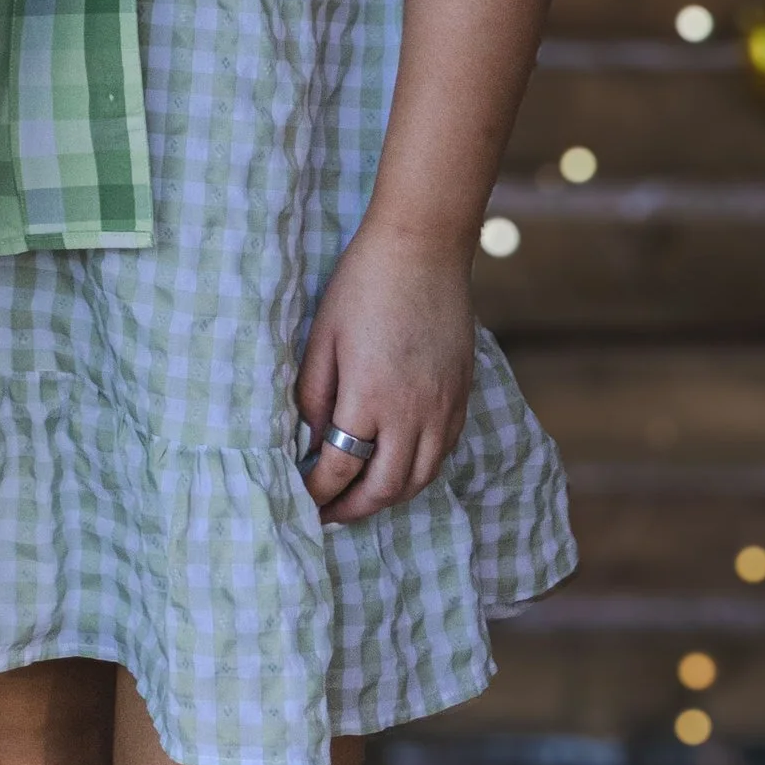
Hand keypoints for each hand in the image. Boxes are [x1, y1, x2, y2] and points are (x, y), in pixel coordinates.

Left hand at [295, 223, 477, 527]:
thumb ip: (314, 395)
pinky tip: (400, 469)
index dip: (319, 492)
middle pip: (386, 487)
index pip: (341, 467)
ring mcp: (443, 407)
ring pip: (421, 478)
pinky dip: (420, 473)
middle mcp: (412, 413)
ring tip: (362, 501)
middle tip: (329, 515)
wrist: (422, 249)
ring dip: (390, 497)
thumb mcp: (322, 337)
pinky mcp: (462, 395)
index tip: (302, 500)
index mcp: (368, 398)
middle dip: (354, 508)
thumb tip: (310, 443)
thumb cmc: (362, 285)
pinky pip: (443, 453)